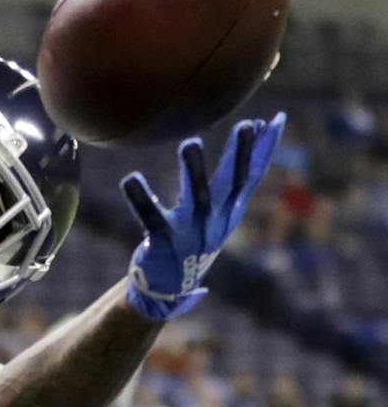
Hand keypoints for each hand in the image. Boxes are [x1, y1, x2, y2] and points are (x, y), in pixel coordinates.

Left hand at [120, 113, 285, 320]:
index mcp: (228, 211)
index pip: (251, 175)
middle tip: (247, 123)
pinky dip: (141, 198)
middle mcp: (215, 220)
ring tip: (190, 142)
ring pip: (196, 198)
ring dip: (194, 170)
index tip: (276, 119)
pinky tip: (131, 178)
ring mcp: (190, 232)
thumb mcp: (217, 213)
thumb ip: (227, 184)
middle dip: (241, 154)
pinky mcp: (163, 242)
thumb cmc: (191, 240)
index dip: (264, 150)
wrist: (168, 287)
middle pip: (232, 183)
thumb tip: (235, 161)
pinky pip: (151, 217)